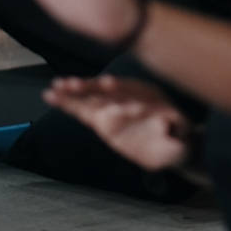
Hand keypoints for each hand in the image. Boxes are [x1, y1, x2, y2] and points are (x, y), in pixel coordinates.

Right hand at [43, 75, 189, 170]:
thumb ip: (173, 140)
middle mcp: (133, 97)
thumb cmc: (176, 144)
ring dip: (76, 91)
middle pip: (110, 90)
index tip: (110, 84)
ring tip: (57, 87)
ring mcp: (116, 105)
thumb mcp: (179, 146)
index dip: (123, 90)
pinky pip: (84, 108)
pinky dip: (69, 102)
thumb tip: (165, 124)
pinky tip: (51, 95)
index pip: (136, 93)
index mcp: (153, 100)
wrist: (173, 143)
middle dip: (93, 87)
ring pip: (94, 95)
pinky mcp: (103, 117)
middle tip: (74, 83)